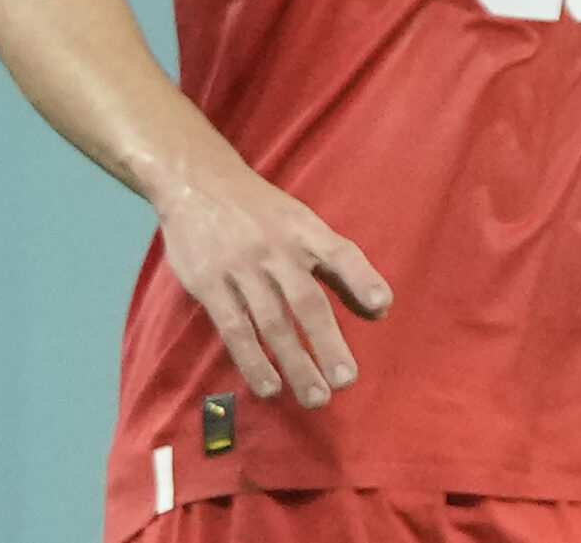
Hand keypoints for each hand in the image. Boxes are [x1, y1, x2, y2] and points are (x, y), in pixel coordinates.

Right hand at [154, 161, 391, 408]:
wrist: (198, 183)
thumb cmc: (261, 211)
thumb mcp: (302, 223)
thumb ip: (337, 265)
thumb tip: (378, 309)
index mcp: (305, 230)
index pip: (340, 254)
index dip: (362, 279)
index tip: (382, 307)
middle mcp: (277, 249)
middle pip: (306, 301)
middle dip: (327, 343)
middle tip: (347, 380)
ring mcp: (241, 268)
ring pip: (272, 322)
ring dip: (295, 362)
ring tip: (316, 396)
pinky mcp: (208, 284)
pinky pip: (234, 328)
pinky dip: (252, 359)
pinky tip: (270, 386)